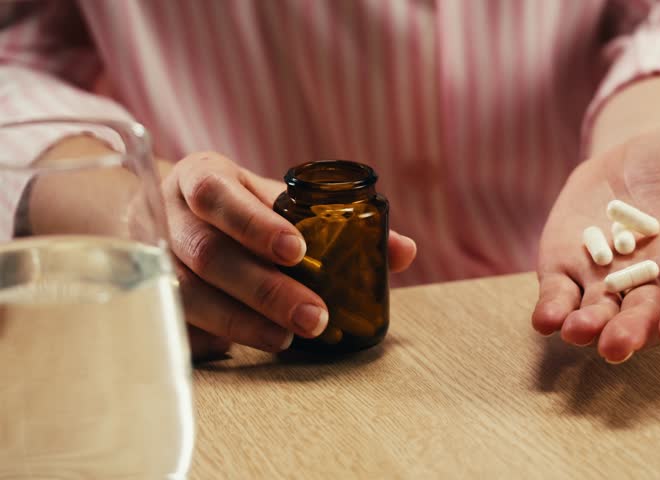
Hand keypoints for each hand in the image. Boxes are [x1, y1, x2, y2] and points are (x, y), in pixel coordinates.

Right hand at [161, 152, 416, 357]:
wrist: (167, 216)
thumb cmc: (237, 207)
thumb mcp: (277, 200)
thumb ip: (333, 220)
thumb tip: (404, 251)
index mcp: (201, 178)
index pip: (218, 195)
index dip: (255, 225)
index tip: (297, 251)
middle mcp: (168, 215)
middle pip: (206, 253)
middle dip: (263, 289)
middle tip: (314, 317)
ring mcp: (149, 258)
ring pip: (186, 295)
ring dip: (240, 321)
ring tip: (285, 340)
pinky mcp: (146, 297)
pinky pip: (173, 323)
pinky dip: (211, 339)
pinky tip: (241, 349)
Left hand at [532, 127, 659, 362]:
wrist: (638, 154)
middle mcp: (649, 278)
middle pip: (640, 310)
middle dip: (630, 329)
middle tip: (619, 347)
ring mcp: (605, 275)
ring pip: (597, 308)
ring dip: (587, 324)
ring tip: (578, 333)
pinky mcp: (568, 264)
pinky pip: (560, 290)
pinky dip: (553, 305)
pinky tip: (545, 319)